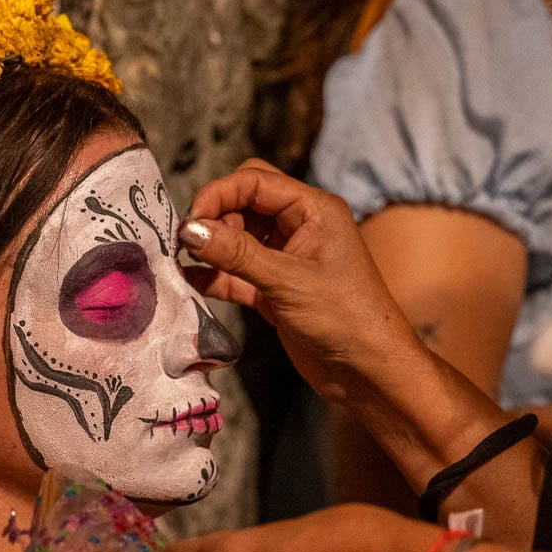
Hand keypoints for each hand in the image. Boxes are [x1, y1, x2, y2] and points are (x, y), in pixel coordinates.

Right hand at [181, 160, 418, 401]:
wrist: (368, 371)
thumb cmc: (345, 318)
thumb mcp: (287, 280)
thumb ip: (236, 253)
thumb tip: (190, 229)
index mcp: (313, 209)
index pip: (254, 181)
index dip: (218, 195)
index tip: (190, 223)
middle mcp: (300, 226)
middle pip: (243, 203)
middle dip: (213, 219)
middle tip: (186, 244)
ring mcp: (286, 258)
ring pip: (236, 238)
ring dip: (211, 249)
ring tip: (183, 264)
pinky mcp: (274, 288)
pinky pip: (236, 272)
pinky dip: (214, 276)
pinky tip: (190, 283)